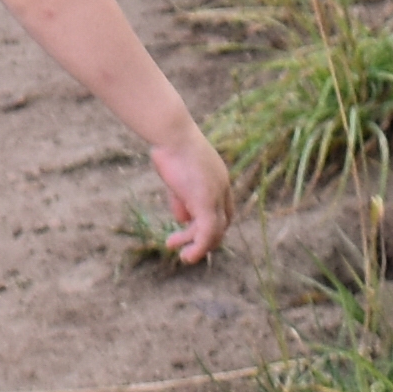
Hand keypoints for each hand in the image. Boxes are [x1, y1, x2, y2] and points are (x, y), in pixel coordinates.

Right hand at [145, 124, 236, 266]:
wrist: (172, 135)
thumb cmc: (169, 147)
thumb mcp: (176, 176)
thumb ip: (181, 198)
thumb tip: (182, 219)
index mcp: (219, 178)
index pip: (223, 208)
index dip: (211, 223)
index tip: (190, 228)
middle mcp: (222, 188)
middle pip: (222, 222)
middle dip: (204, 237)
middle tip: (185, 246)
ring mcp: (216, 196)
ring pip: (215, 232)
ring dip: (198, 246)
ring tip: (182, 255)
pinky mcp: (206, 203)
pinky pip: (206, 233)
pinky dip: (198, 248)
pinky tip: (186, 256)